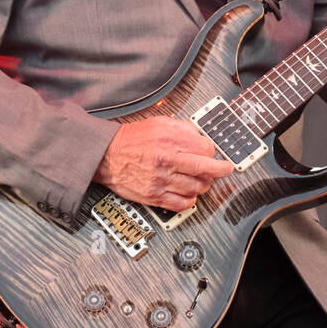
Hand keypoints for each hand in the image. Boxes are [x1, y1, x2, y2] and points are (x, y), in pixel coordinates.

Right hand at [93, 117, 233, 211]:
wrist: (106, 155)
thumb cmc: (132, 139)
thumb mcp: (160, 123)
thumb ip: (183, 128)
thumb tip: (202, 137)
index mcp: (170, 141)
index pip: (207, 150)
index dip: (214, 152)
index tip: (215, 155)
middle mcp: (167, 162)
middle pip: (206, 170)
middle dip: (219, 171)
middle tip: (219, 170)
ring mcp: (161, 181)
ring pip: (197, 188)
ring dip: (203, 185)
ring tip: (199, 179)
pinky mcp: (154, 196)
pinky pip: (182, 204)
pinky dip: (190, 200)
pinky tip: (188, 192)